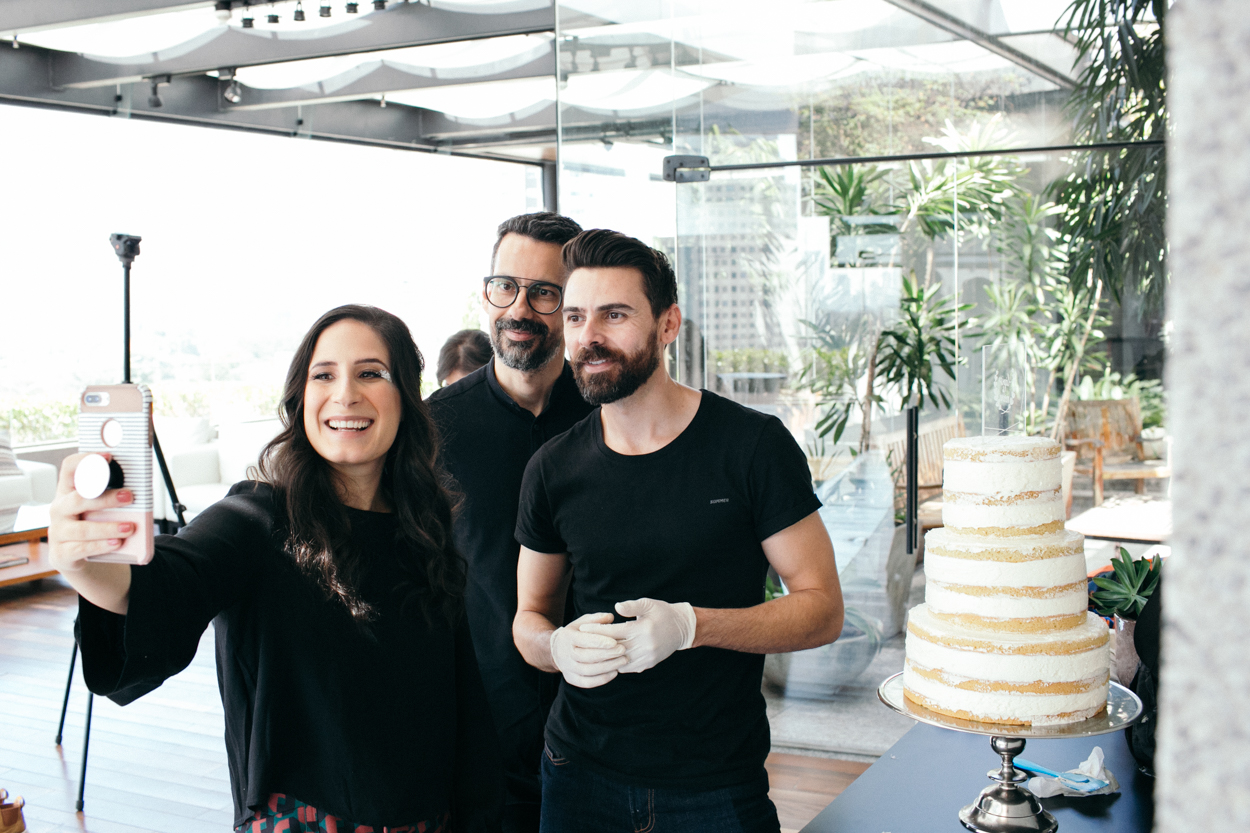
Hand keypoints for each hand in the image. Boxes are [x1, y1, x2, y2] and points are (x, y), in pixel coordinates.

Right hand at [48, 453, 136, 572]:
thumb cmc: (92, 524)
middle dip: (105, 498)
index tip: (108, 456)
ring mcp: (58, 532)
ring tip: (130, 527)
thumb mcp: (99, 508)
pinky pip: (81, 549)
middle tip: (129, 497)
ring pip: (82, 529)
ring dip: (108, 528)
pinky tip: (117, 543)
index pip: (69, 468)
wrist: (77, 557)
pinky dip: (101, 546)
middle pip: (78, 500)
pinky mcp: (61, 553)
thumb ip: (112, 496)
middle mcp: (59, 509)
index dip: (86, 459)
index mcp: (68, 492)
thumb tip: (141, 488)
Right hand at [549, 612, 628, 688]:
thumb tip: (610, 617)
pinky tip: (614, 672)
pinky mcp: (571, 679)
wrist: (558, 650)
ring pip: (588, 671)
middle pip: (587, 657)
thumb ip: (596, 619)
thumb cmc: (576, 633)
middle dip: (607, 654)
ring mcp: (567, 668)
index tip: (615, 642)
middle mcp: (566, 654)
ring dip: (608, 667)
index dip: (599, 642)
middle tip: (623, 650)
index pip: (583, 640)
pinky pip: (587, 682)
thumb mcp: (583, 622)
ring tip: (623, 661)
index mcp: (568, 637)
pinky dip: (602, 679)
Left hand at [581, 598, 695, 673]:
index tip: (582, 629)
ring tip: (589, 652)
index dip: (597, 631)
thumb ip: (632, 606)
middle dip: (596, 645)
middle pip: (614, 648)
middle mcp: (645, 645)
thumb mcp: (649, 604)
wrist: (681, 629)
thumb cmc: (663, 613)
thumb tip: (616, 607)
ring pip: (619, 661)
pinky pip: (628, 667)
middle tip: (580, 643)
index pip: (614, 632)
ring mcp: (647, 657)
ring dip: (604, 658)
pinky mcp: (649, 664)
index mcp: (643, 629)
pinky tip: (606, 659)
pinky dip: (616, 663)